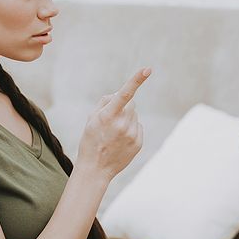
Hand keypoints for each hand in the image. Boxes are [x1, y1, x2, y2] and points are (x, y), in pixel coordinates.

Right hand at [75, 68, 150, 183]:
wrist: (95, 169)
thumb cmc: (90, 140)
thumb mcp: (91, 118)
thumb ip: (105, 102)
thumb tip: (119, 95)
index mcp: (108, 116)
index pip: (124, 94)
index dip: (136, 80)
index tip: (147, 69)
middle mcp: (122, 124)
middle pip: (131, 104)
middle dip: (123, 107)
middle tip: (111, 120)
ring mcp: (132, 134)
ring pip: (134, 115)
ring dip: (126, 119)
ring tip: (114, 133)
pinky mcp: (138, 142)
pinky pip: (138, 126)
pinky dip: (131, 129)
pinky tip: (120, 140)